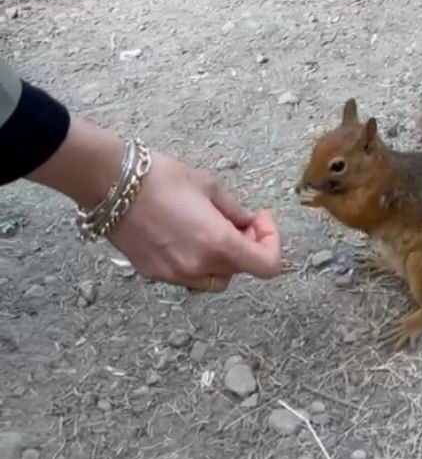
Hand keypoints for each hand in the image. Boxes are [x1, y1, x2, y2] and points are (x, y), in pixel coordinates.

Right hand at [110, 153, 281, 289]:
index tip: (259, 220)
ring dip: (223, 259)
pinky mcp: (154, 274)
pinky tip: (187, 234)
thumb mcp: (208, 186)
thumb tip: (247, 223)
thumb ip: (234, 210)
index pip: (266, 266)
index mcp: (218, 244)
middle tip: (238, 219)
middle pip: (240, 271)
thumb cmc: (160, 179)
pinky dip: (198, 262)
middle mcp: (198, 268)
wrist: (112, 185)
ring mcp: (174, 275)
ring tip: (212, 228)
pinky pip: (188, 276)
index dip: (272, 243)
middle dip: (246, 246)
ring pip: (214, 279)